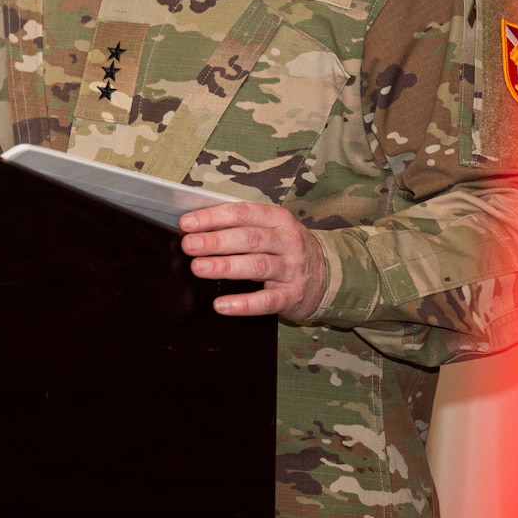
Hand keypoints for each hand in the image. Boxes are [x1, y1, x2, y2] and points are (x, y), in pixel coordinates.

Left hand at [179, 201, 326, 320]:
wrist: (331, 275)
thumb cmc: (288, 250)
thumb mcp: (272, 230)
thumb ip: (241, 227)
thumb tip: (198, 228)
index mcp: (278, 220)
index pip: (243, 213)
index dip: (213, 217)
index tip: (187, 223)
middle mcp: (287, 242)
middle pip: (248, 238)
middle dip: (216, 241)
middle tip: (189, 245)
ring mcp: (292, 269)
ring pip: (256, 265)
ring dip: (226, 266)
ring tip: (199, 268)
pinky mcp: (292, 296)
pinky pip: (266, 301)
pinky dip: (243, 304)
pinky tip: (222, 305)